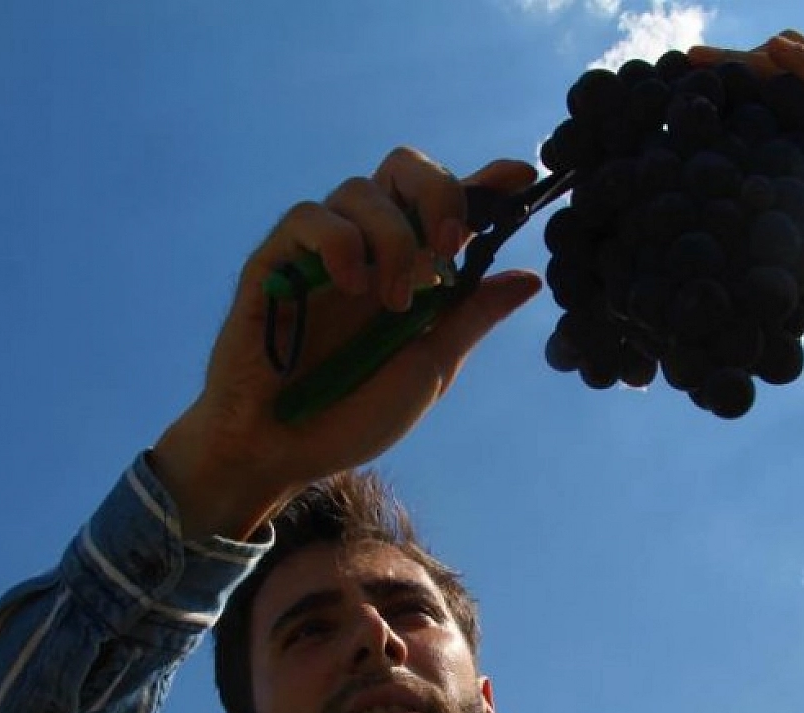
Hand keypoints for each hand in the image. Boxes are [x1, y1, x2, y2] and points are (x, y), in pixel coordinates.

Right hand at [151, 149, 541, 539]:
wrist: (278, 452)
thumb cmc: (350, 417)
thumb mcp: (428, 368)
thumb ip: (470, 318)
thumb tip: (530, 280)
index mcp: (408, 270)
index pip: (448, 206)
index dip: (485, 183)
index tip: (520, 174)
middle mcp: (366, 249)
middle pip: (403, 169)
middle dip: (438, 192)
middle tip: (449, 247)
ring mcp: (318, 253)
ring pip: (358, 189)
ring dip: (392, 238)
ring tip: (395, 302)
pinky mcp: (274, 263)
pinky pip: (307, 218)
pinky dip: (339, 242)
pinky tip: (352, 284)